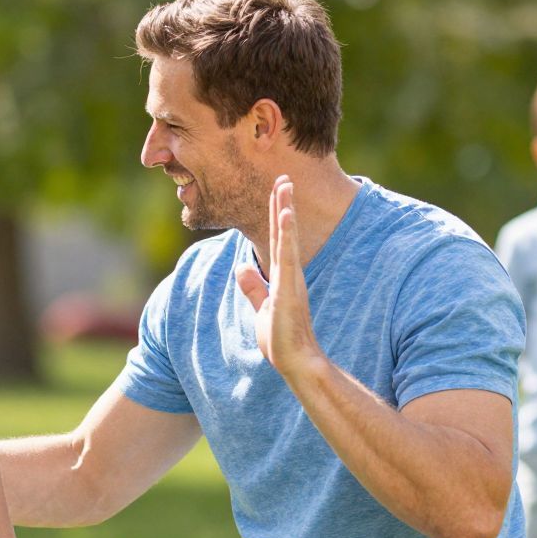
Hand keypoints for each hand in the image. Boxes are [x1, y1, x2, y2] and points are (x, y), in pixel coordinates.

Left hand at [235, 177, 322, 382]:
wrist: (295, 361)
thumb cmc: (281, 340)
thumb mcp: (261, 309)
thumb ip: (253, 288)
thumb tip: (241, 269)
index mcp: (283, 277)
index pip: (277, 240)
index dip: (276, 215)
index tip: (277, 192)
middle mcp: (290, 274)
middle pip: (284, 232)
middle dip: (282, 203)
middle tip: (283, 176)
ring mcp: (291, 280)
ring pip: (287, 238)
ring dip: (285, 211)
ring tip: (285, 184)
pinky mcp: (289, 289)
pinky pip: (287, 257)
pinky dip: (286, 235)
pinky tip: (285, 215)